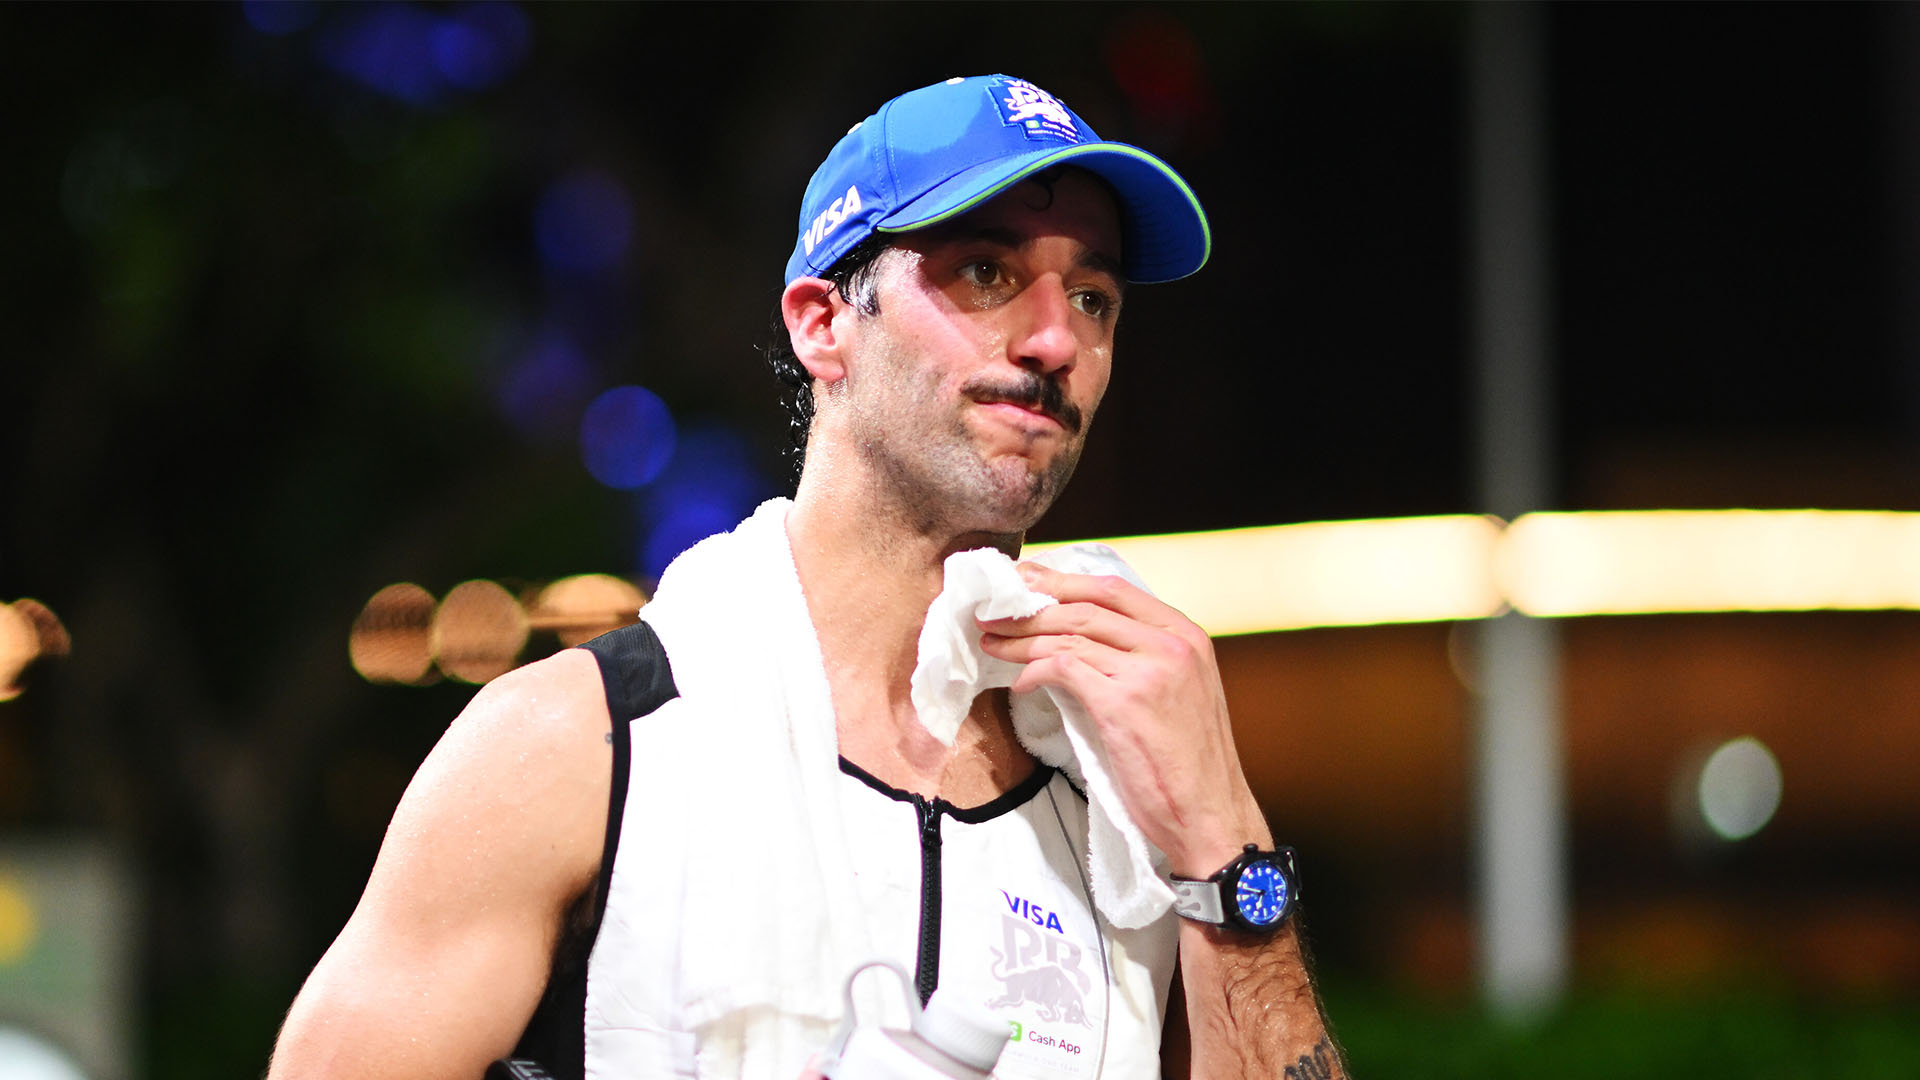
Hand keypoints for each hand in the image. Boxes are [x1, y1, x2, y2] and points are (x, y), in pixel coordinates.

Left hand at [976, 562, 1270, 876]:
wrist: (1210, 816)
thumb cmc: (1188, 764)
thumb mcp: (1178, 693)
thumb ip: (1142, 659)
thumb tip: (1082, 641)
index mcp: (1187, 635)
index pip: (1114, 588)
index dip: (1064, 581)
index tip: (1028, 581)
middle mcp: (1172, 644)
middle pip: (1087, 605)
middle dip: (1033, 603)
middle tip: (995, 609)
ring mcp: (1149, 671)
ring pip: (1070, 634)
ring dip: (1022, 637)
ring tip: (992, 642)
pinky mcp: (1124, 703)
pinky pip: (1064, 669)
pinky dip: (1034, 670)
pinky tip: (1020, 682)